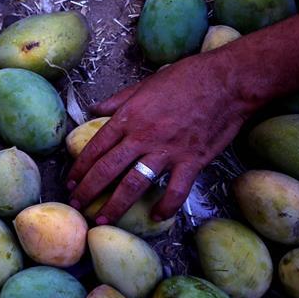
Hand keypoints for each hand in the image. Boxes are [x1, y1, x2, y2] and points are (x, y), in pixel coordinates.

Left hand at [66, 53, 255, 223]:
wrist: (228, 81)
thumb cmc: (187, 78)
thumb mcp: (145, 84)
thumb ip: (118, 100)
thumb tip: (94, 109)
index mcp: (129, 117)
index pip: (96, 147)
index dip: (80, 167)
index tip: (70, 181)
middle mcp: (142, 136)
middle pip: (107, 169)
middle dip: (88, 190)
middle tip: (76, 205)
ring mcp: (167, 150)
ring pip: (133, 184)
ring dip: (115, 205)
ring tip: (102, 219)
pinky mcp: (192, 161)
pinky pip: (176, 190)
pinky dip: (166, 206)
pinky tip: (156, 216)